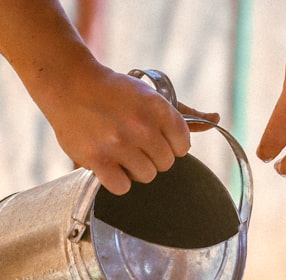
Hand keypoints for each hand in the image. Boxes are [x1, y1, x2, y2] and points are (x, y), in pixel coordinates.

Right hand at [37, 61, 218, 193]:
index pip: (183, 146)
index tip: (156, 137)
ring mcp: (118, 144)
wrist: (70, 85)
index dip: (171, 145)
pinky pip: (122, 187)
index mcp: (158, 107)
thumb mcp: (151, 96)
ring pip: (146, 176)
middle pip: (166, 164)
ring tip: (121, 151)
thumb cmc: (114, 92)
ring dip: (135, 169)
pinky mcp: (98, 160)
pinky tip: (110, 165)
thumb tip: (216, 120)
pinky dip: (118, 181)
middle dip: (153, 156)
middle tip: (134, 142)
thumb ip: (185, 113)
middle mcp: (140, 126)